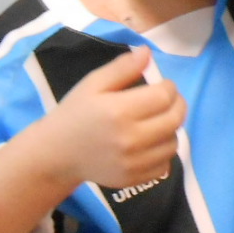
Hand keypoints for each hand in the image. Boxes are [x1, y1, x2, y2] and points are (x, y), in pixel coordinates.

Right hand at [42, 46, 186, 189]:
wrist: (56, 154)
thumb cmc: (76, 114)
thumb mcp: (93, 84)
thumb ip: (122, 68)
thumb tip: (147, 52)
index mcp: (119, 111)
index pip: (164, 96)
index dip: (169, 87)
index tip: (161, 85)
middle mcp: (129, 139)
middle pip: (174, 119)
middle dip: (177, 105)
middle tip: (167, 101)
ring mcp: (132, 163)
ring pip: (173, 142)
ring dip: (171, 129)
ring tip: (156, 121)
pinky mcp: (133, 179)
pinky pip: (165, 164)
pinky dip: (162, 152)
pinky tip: (149, 142)